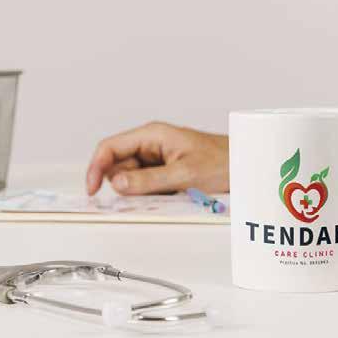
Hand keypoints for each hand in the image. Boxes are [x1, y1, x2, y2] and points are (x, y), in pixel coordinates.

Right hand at [86, 122, 228, 195]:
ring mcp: (159, 157)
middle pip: (118, 163)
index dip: (96, 167)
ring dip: (134, 191)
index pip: (111, 147)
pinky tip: (162, 199)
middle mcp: (152, 143)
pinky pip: (146, 183)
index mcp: (153, 134)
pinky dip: (147, 194)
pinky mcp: (166, 170)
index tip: (92, 190)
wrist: (245, 164)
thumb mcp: (184, 174)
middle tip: (124, 202)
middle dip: (117, 183)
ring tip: (157, 198)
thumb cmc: (223, 162)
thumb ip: (148, 180)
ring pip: (131, 175)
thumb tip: (117, 183)